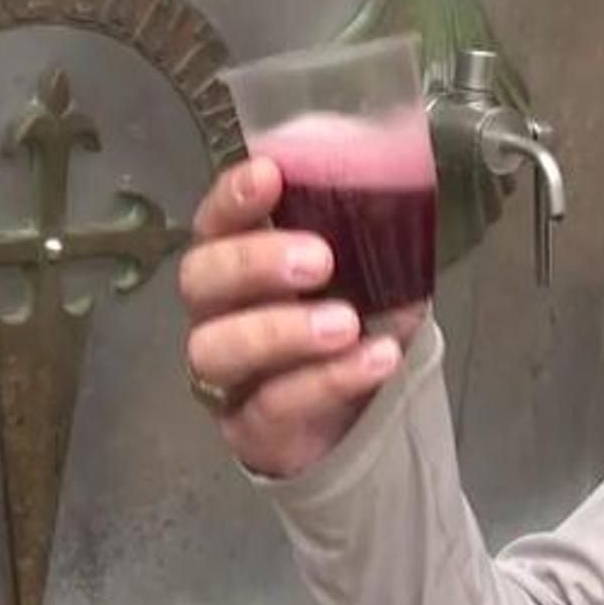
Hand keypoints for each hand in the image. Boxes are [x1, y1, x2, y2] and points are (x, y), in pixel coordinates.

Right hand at [178, 157, 425, 476]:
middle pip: (200, 279)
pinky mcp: (249, 428)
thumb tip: (403, 177)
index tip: (270, 176)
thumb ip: (369, 233)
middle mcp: (216, 313)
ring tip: (345, 323)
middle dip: (253, 263)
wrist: (360, 416)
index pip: (214, 220)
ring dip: (281, 331)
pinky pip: (272, 405)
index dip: (233, 197)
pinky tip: (375, 359)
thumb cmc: (350, 324)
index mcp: (237, 261)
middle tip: (318, 260)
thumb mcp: (367, 272)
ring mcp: (225, 375)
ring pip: (216, 349)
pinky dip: (327, 380)